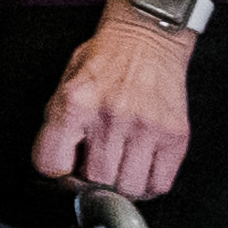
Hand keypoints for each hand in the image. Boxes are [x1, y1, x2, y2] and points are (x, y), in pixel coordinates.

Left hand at [29, 12, 195, 197]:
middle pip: (96, 181)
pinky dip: (149, 184)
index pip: (52, 164)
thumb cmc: (105, 60)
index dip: (57, 172)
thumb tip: (57, 168)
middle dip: (92, 179)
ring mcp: (147, 127)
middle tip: (96, 162)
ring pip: (128, 189)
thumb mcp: (65, 84)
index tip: (65, 167)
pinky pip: (160, 183)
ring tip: (120, 164)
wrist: (148, 38)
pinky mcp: (175, 135)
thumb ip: (57, 126)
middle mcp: (112, 116)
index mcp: (76, 103)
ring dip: (122, 184)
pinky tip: (141, 167)